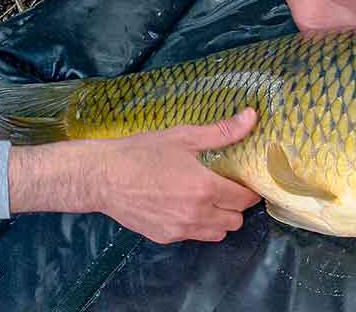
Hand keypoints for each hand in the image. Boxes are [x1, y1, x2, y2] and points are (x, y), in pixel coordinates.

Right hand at [8, 109, 261, 243]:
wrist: (103, 176)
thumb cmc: (142, 152)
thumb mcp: (183, 137)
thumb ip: (221, 132)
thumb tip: (252, 117)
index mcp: (205, 188)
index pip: (244, 199)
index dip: (250, 191)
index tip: (246, 182)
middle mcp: (197, 214)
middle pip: (235, 221)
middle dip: (236, 206)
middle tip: (227, 189)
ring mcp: (180, 230)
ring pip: (218, 234)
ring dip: (220, 219)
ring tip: (210, 200)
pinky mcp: (165, 237)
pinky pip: (194, 237)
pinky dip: (198, 226)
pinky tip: (186, 208)